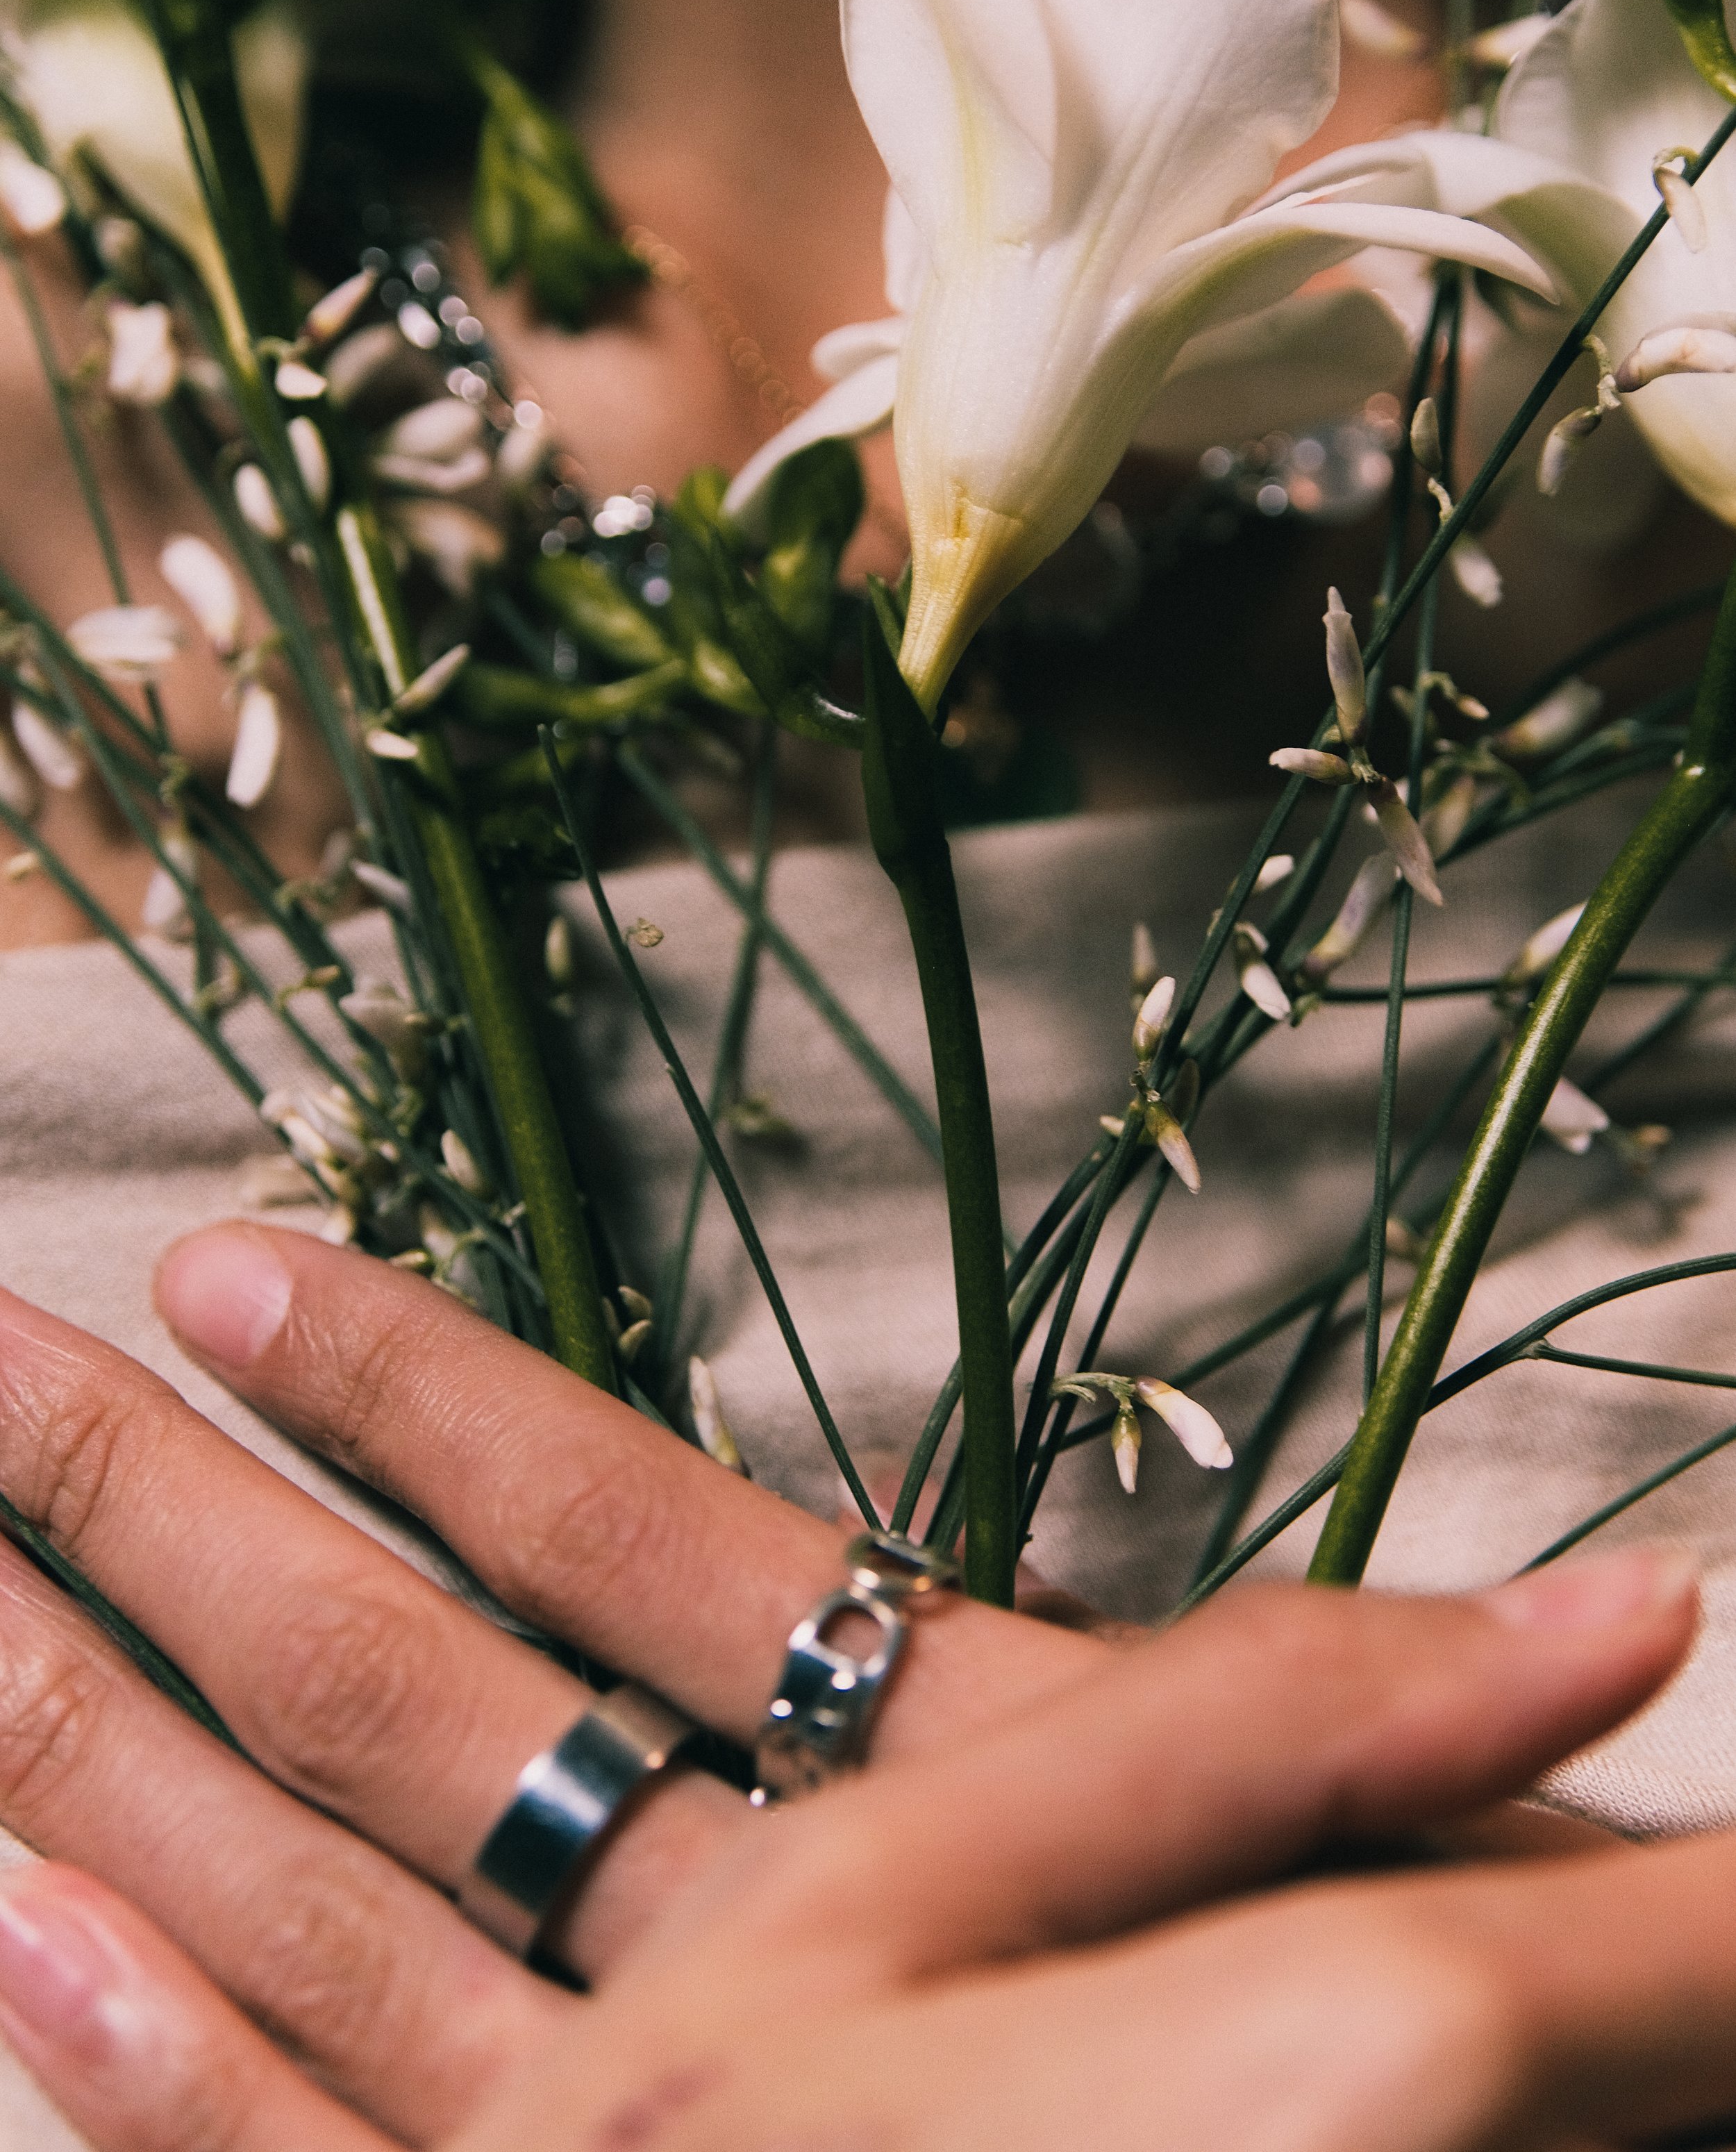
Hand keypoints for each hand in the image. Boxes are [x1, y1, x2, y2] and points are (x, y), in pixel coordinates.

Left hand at [0, 1221, 1708, 2148]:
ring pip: (320, 1916)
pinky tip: (20, 1962)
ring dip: (96, 1752)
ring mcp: (649, 2146)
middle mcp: (737, 1989)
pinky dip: (153, 2081)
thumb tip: (1486, 1568)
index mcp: (922, 1854)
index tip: (228, 1253)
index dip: (416, 1393)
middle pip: (392, 1709)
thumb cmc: (1419, 2113)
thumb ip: (1319, 1730)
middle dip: (149, 1525)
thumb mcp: (1388, 1903)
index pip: (623, 1552)